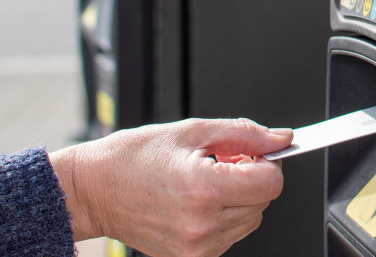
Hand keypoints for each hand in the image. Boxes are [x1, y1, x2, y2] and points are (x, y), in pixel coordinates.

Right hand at [50, 118, 292, 256]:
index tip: (252, 154)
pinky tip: (197, 201)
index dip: (268, 163)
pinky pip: (230, 235)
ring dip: (238, 198)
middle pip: (263, 202)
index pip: (271, 184)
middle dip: (250, 178)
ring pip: (250, 220)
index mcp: (203, 188)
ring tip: (204, 181)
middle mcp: (202, 224)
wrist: (94, 189)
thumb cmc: (133, 157)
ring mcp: (196, 247)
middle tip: (221, 162)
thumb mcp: (192, 131)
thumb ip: (244, 134)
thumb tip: (281, 138)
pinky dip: (223, 216)